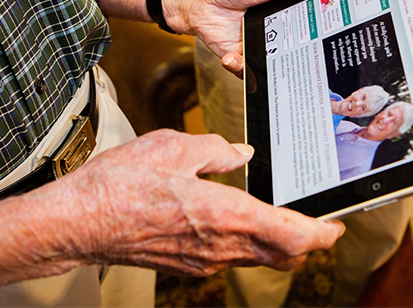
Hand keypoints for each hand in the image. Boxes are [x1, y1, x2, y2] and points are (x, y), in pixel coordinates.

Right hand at [53, 129, 345, 276]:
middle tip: (318, 223)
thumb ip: (214, 150)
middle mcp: (220, 246)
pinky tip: (236, 221)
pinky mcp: (186, 264)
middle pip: (282, 254)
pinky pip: (230, 258)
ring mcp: (203, 261)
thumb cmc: (118, 186)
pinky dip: (246, 244)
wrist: (77, 223)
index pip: (293, 236)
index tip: (336, 226)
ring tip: (282, 219)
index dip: (322, 234)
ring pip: (257, 258)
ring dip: (276, 243)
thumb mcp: (171, 147)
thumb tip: (239, 153)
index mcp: (224, 215)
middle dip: (306, 241)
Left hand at [162, 0, 335, 76]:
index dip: (331, 24)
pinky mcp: (245, 58)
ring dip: (279, 65)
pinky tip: (236, 57)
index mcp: (291, 6)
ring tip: (275, 57)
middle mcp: (282, 29)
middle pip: (304, 45)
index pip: (318, 18)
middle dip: (310, 51)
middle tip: (312, 50)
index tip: (344, 27)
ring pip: (280, 63)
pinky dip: (245, 69)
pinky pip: (252, 72)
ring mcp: (264, 45)